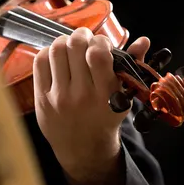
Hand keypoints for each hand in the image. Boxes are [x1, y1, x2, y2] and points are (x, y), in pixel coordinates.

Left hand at [33, 27, 149, 184]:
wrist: (83, 149)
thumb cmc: (105, 118)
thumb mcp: (123, 97)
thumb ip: (132, 66)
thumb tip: (143, 40)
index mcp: (106, 95)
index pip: (98, 54)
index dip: (100, 41)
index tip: (102, 46)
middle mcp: (82, 96)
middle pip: (75, 46)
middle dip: (82, 36)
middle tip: (85, 40)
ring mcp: (59, 97)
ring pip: (56, 50)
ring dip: (65, 41)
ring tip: (71, 47)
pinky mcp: (42, 99)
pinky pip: (40, 62)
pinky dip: (48, 53)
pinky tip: (57, 58)